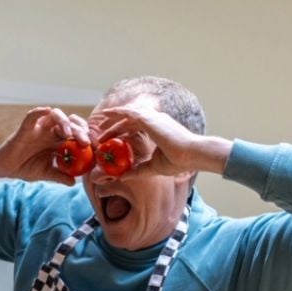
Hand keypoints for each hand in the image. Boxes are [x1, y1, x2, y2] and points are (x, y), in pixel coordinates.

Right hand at [0, 107, 93, 185]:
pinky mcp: (26, 128)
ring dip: (64, 121)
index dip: (87, 136)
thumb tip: (74, 183)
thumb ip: (60, 176)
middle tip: (85, 142)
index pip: (77, 133)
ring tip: (67, 133)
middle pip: (70, 123)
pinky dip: (39, 111)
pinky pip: (32, 116)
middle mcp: (51, 131)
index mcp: (59, 140)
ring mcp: (39, 128)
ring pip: (55, 115)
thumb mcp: (46, 173)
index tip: (94, 147)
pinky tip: (46, 110)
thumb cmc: (26, 167)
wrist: (7, 168)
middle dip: (79, 130)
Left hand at [92, 102, 230, 178]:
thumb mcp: (153, 167)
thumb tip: (123, 176)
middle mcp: (156, 120)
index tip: (111, 138)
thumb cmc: (178, 161)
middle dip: (115, 122)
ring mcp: (153, 118)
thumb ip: (138, 169)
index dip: (123, 130)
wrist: (191, 154)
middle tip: (101, 128)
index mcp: (159, 128)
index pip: (137, 126)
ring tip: (100, 123)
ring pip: (128, 114)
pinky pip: (129, 113)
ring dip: (113, 118)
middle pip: (130, 118)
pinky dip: (117, 113)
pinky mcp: (149, 120)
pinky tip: (107, 115)